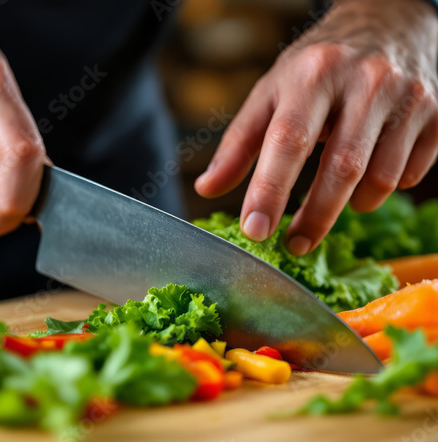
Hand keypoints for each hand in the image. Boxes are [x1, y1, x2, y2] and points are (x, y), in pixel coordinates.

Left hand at [195, 0, 437, 254]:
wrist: (389, 20)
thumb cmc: (319, 66)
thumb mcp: (272, 93)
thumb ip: (239, 143)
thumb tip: (207, 188)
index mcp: (313, 75)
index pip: (288, 141)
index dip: (269, 191)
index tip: (254, 231)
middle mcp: (365, 82)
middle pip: (341, 169)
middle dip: (315, 218)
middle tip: (294, 244)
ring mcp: (409, 97)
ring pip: (380, 180)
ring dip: (352, 204)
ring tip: (334, 197)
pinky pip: (410, 175)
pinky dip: (385, 188)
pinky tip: (369, 172)